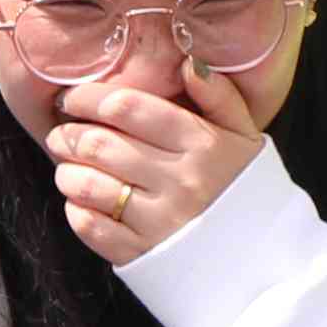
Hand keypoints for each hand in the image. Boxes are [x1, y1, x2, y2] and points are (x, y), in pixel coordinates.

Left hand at [48, 61, 264, 263]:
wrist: (265, 263)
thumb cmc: (248, 192)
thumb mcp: (247, 139)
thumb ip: (220, 97)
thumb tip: (189, 63)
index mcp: (203, 144)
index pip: (128, 107)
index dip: (88, 98)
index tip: (71, 99)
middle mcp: (180, 180)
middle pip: (100, 144)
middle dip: (69, 135)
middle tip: (61, 134)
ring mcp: (160, 221)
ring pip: (88, 185)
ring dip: (67, 172)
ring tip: (67, 167)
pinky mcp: (143, 255)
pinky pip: (91, 227)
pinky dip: (76, 210)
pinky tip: (81, 202)